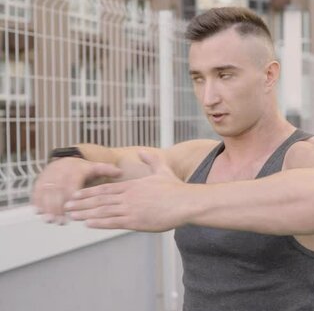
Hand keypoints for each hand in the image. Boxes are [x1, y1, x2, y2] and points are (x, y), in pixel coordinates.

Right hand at [32, 158, 121, 224]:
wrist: (64, 160)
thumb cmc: (81, 168)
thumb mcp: (95, 167)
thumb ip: (107, 170)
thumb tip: (121, 173)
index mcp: (74, 171)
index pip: (72, 187)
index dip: (71, 199)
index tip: (73, 210)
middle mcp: (60, 174)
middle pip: (58, 192)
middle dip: (58, 208)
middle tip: (61, 221)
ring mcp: (48, 178)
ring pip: (46, 194)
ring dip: (47, 208)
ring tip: (51, 220)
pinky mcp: (40, 182)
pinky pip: (36, 192)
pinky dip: (37, 202)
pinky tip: (39, 213)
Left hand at [64, 151, 189, 231]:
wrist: (186, 202)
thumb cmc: (176, 188)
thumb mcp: (162, 170)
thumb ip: (151, 160)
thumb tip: (142, 151)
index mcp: (132, 186)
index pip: (105, 189)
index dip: (88, 192)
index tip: (76, 194)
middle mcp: (128, 196)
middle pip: (99, 200)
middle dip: (81, 203)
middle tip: (66, 205)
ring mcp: (131, 209)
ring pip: (103, 211)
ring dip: (85, 213)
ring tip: (72, 215)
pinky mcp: (136, 221)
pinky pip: (113, 222)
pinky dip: (99, 223)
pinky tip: (88, 224)